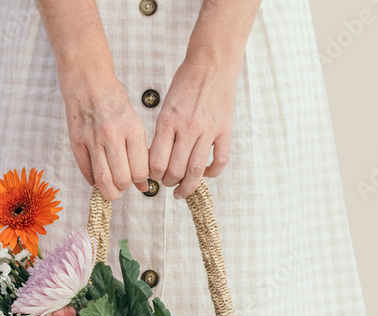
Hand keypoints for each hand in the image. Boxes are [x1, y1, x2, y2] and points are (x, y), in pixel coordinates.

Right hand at [60, 71, 150, 200]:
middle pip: (122, 179)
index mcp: (132, 128)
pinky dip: (93, 180)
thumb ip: (139, 153)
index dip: (140, 181)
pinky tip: (98, 178)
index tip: (139, 180)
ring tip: (112, 189)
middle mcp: (112, 134)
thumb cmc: (113, 101)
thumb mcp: (134, 122)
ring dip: (109, 191)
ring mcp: (92, 138)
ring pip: (103, 179)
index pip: (140, 170)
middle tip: (124, 185)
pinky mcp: (76, 141)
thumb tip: (142, 184)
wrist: (87, 80)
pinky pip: (86, 171)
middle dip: (124, 188)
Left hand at [148, 55, 238, 198]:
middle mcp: (188, 128)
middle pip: (176, 171)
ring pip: (196, 171)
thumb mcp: (166, 106)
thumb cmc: (186, 83)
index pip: (157, 162)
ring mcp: (208, 130)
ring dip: (187, 186)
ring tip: (182, 190)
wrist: (211, 64)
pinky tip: (205, 174)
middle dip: (168, 183)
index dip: (153, 176)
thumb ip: (163, 133)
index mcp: (168, 121)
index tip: (153, 176)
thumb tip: (157, 161)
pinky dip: (212, 173)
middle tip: (167, 183)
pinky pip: (220, 161)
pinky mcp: (224, 130)